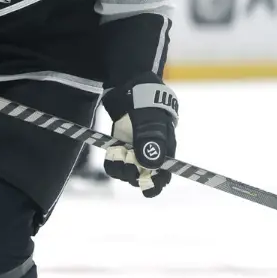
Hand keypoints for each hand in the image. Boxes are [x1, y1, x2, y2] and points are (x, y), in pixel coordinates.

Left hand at [102, 74, 177, 197]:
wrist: (132, 90)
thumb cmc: (147, 107)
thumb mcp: (151, 124)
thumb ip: (150, 144)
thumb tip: (150, 167)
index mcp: (164, 152)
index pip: (163, 177)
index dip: (155, 184)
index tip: (146, 187)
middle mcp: (149, 156)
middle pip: (143, 178)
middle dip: (134, 174)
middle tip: (128, 161)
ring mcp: (133, 153)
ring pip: (127, 173)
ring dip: (122, 168)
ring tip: (120, 152)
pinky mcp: (119, 149)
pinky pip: (114, 165)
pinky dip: (112, 162)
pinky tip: (112, 151)